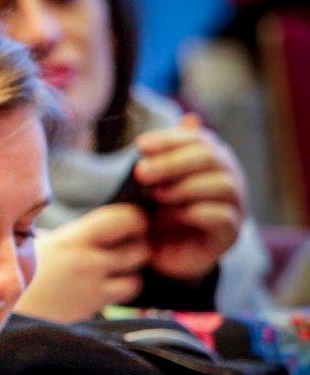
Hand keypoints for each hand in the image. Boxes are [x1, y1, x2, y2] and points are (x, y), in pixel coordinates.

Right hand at [16, 204, 151, 321]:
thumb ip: (66, 236)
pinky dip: (109, 296)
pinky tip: (90, 290)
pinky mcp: (87, 314)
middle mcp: (87, 265)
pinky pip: (113, 303)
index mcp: (73, 240)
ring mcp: (90, 293)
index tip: (129, 223)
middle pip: (140, 251)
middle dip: (136, 248)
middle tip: (123, 247)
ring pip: (134, 282)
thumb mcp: (33, 242)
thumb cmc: (7, 270)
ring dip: (127, 276)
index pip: (127, 219)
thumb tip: (91, 230)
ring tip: (110, 272)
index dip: (134, 220)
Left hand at [133, 112, 245, 282]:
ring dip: (185, 187)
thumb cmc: (158, 211)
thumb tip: (190, 118)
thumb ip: (167, 154)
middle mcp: (228, 179)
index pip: (199, 139)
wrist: (161, 255)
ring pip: (222, 184)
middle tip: (140, 172)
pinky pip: (222, 216)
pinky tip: (174, 214)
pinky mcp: (229, 234)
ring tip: (156, 195)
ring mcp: (234, 206)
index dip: (170, 139)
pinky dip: (196, 211)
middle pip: (211, 157)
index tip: (140, 145)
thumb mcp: (155, 181)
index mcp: (211, 161)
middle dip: (173, 162)